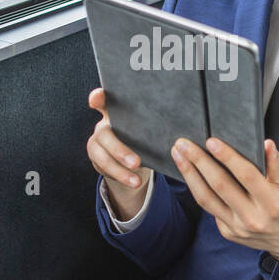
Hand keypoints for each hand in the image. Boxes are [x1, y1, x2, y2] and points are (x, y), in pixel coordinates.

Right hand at [86, 87, 151, 220]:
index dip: (98, 98)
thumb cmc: (146, 138)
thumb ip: (155, 122)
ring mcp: (97, 141)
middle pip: (104, 133)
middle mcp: (103, 124)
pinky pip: (104, 167)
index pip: (104, 100)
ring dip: (120, 169)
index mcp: (116, 112)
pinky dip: (120, 176)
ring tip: (136, 180)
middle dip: (119, 149)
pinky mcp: (96, 157)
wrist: (136, 161)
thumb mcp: (150, 128)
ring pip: (101, 154)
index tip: (96, 98)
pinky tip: (133, 182)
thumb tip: (182, 119)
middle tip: (136, 162)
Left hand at [170, 136, 278, 256]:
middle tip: (184, 144)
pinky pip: (209, 208)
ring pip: (206, 199)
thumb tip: (266, 143)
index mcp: (272, 203)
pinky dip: (198, 189)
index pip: (246, 175)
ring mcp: (238, 227)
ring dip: (189, 175)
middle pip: (220, 186)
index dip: (228, 157)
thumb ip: (276, 164)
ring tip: (178, 156)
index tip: (211, 141)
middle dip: (199, 162)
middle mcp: (253, 218)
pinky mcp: (228, 232)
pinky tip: (190, 173)